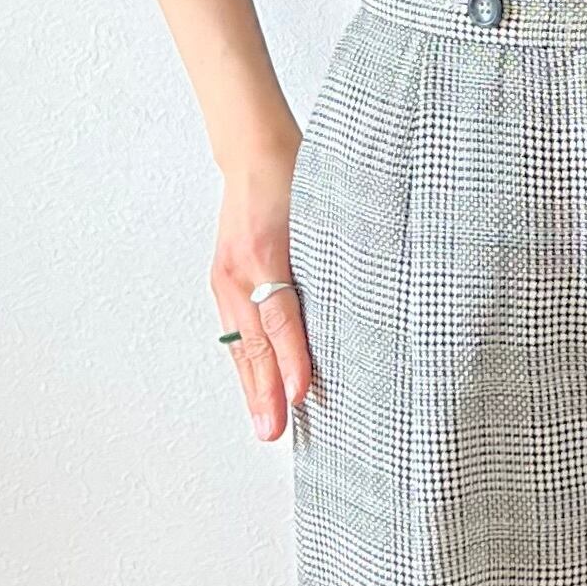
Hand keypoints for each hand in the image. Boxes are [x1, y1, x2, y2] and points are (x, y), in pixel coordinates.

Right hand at [211, 134, 313, 439]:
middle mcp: (239, 273)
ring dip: (253, 388)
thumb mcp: (321, 214)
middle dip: (265, 392)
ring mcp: (226, 280)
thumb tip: (363, 301)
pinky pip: (235, 333)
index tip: (301, 394)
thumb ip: (334, 257)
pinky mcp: (224, 283)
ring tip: (265, 425)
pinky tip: (256, 390)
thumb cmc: (295, 178)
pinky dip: (246, 365)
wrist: (254, 154)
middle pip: (255, 344)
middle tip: (275, 432)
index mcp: (264, 254)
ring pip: (241, 345)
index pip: (280, 318)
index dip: (291, 358)